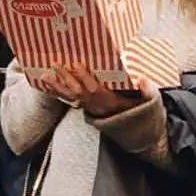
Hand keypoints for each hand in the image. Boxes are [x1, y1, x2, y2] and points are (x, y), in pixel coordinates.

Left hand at [40, 63, 154, 118]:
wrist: (132, 131)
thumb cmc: (138, 112)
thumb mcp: (148, 103)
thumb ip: (148, 92)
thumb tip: (144, 80)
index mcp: (109, 102)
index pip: (94, 89)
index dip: (85, 77)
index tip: (76, 64)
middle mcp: (96, 105)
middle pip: (78, 91)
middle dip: (67, 78)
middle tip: (56, 64)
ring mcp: (88, 107)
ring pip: (71, 97)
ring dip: (57, 86)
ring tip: (46, 75)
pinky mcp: (84, 107)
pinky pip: (68, 100)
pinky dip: (57, 92)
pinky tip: (48, 84)